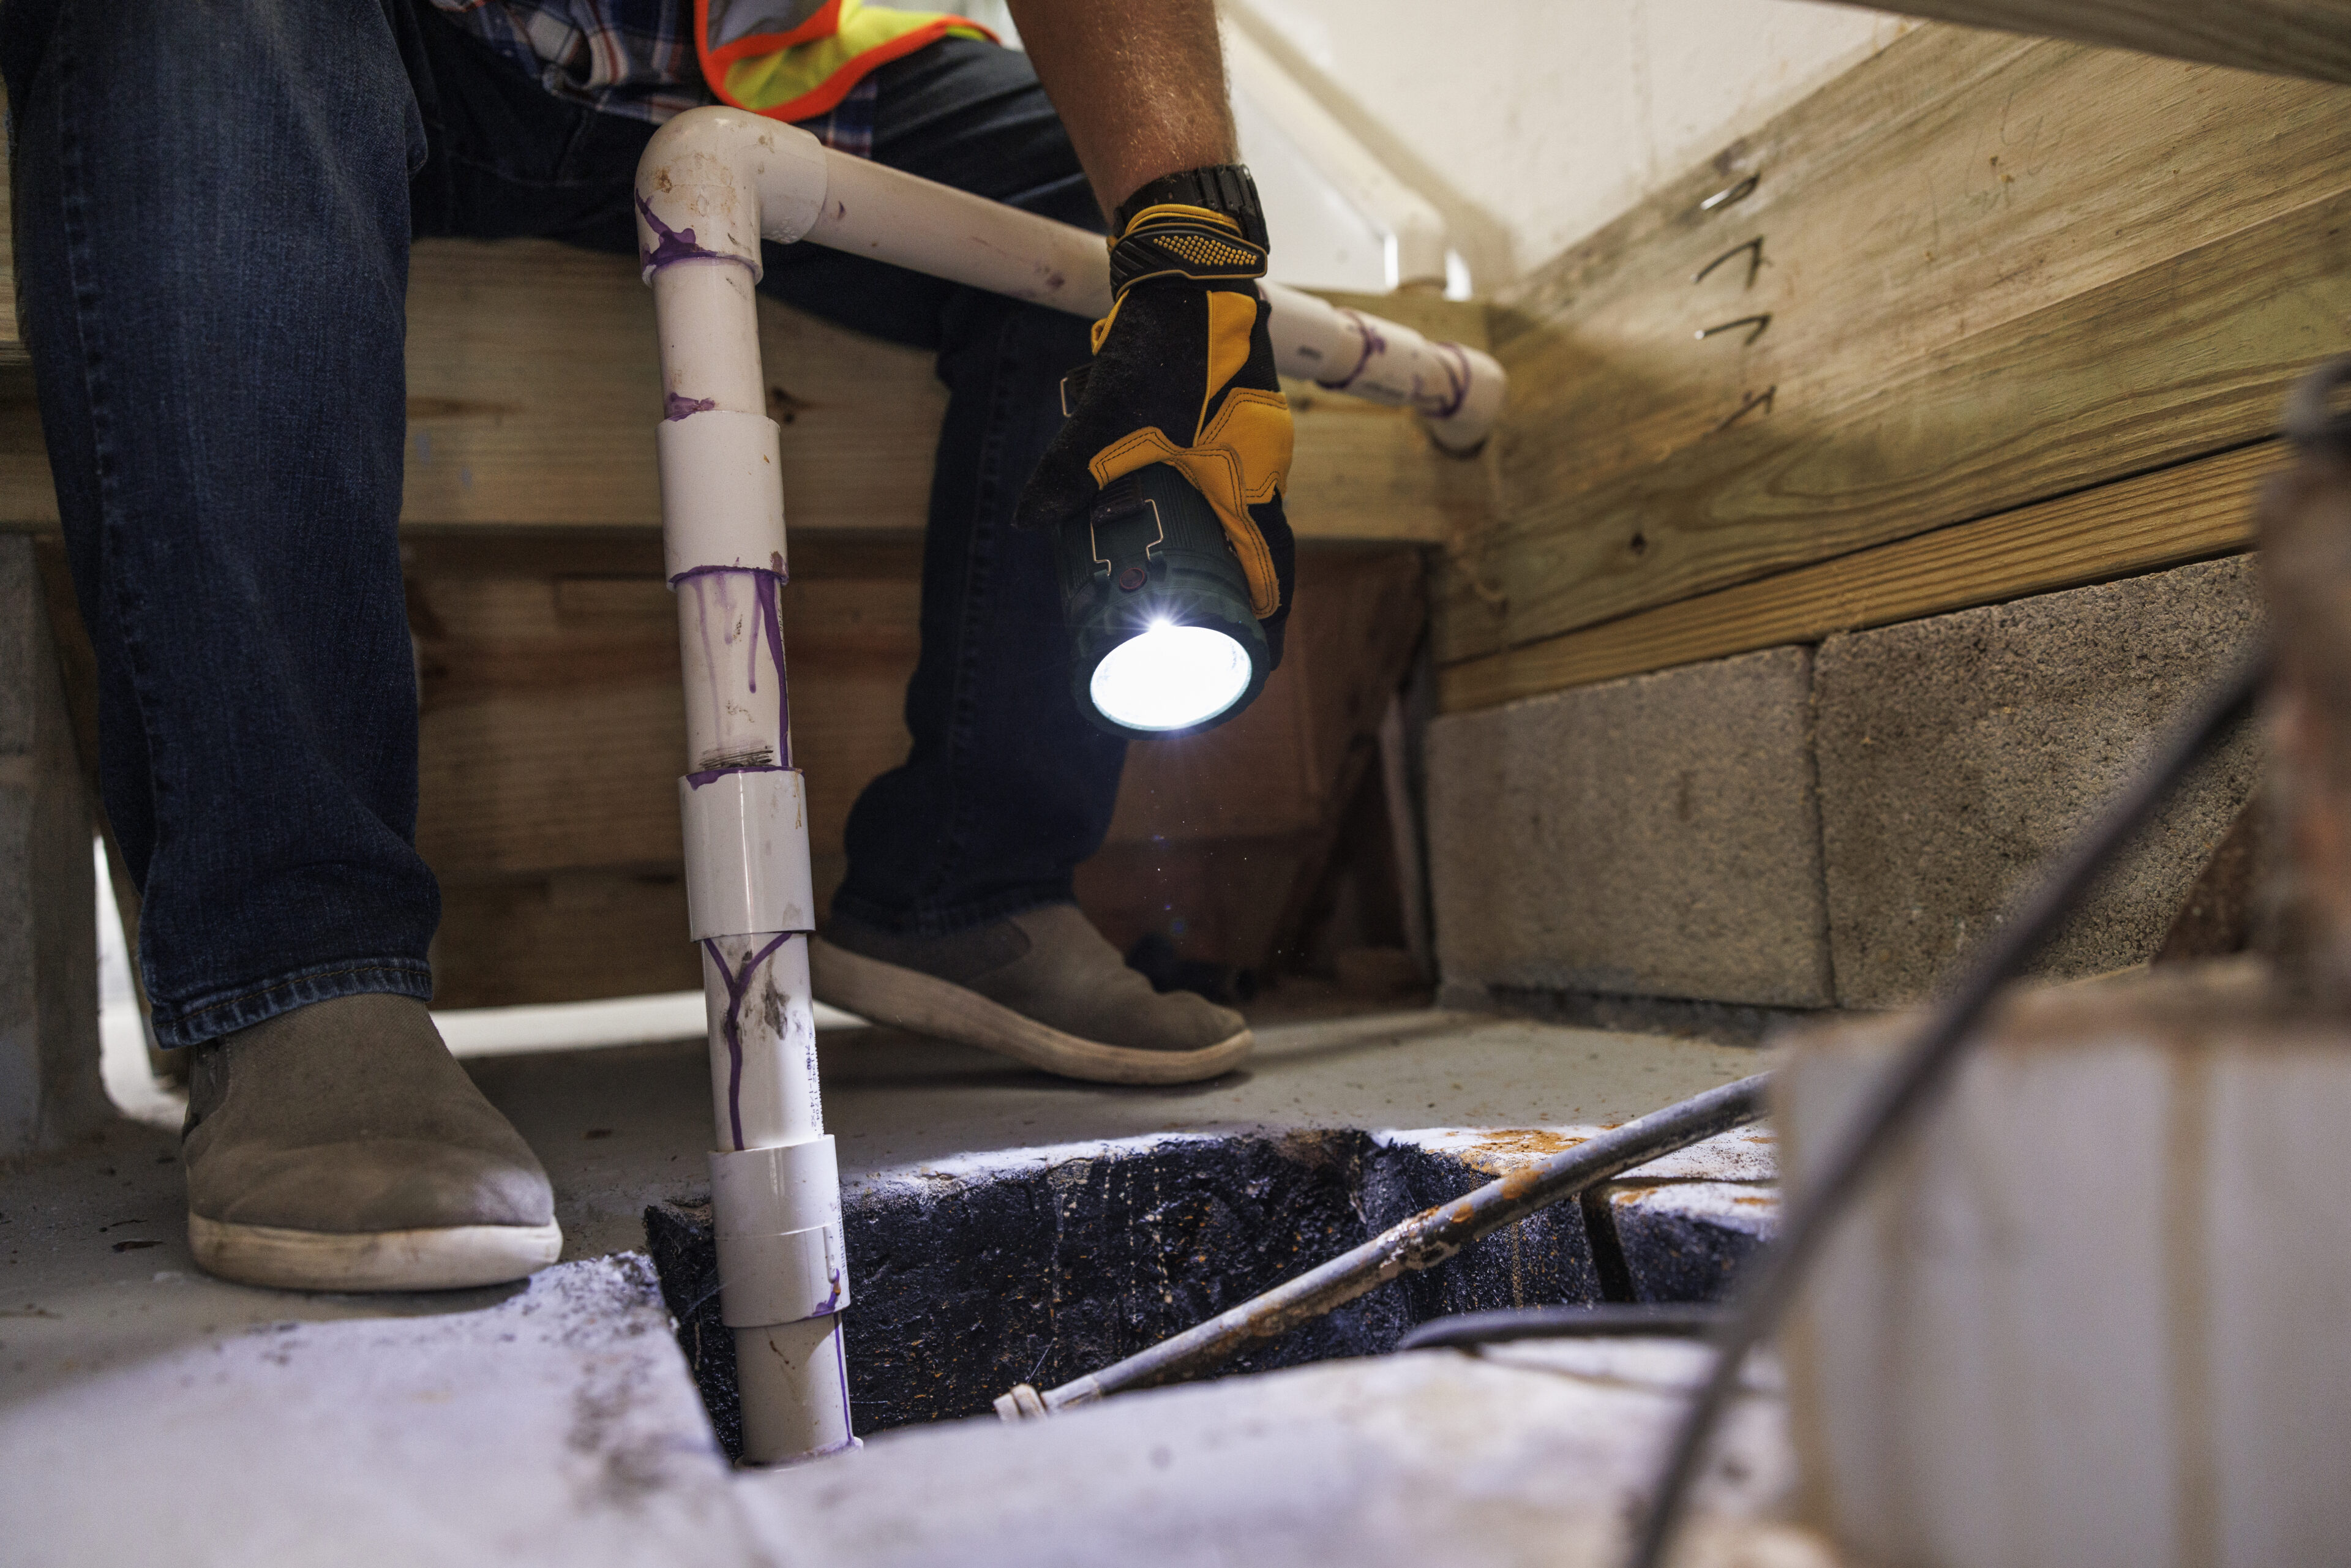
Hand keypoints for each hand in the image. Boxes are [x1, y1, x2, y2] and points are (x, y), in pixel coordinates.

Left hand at [1016, 196, 1295, 647]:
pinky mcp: (1228, 422)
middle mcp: (1259, 466)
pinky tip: (1166, 515)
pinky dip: (1202, 511)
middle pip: (1256, 551)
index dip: (1269, 620)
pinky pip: (1221, 483)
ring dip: (1216, 554)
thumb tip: (1033, 520)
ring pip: (1237, 516)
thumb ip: (1074, 464)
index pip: (1272, 567)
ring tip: (1182, 591)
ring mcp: (1248, 444)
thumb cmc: (1171, 339)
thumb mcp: (1114, 409)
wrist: (1191, 267)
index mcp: (1250, 475)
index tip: (1263, 664)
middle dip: (1235, 600)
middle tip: (1204, 640)